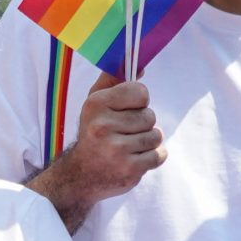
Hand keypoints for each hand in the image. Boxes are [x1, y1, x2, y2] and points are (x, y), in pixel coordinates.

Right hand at [56, 72, 167, 211]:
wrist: (81, 176)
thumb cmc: (94, 134)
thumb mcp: (96, 103)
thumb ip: (114, 80)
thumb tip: (140, 65)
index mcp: (96, 104)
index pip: (141, 92)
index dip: (138, 101)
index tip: (125, 111)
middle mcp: (103, 126)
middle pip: (150, 115)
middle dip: (142, 124)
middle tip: (123, 134)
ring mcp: (116, 149)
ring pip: (156, 135)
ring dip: (147, 142)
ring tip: (129, 147)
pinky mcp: (129, 169)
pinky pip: (159, 155)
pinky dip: (153, 157)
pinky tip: (135, 159)